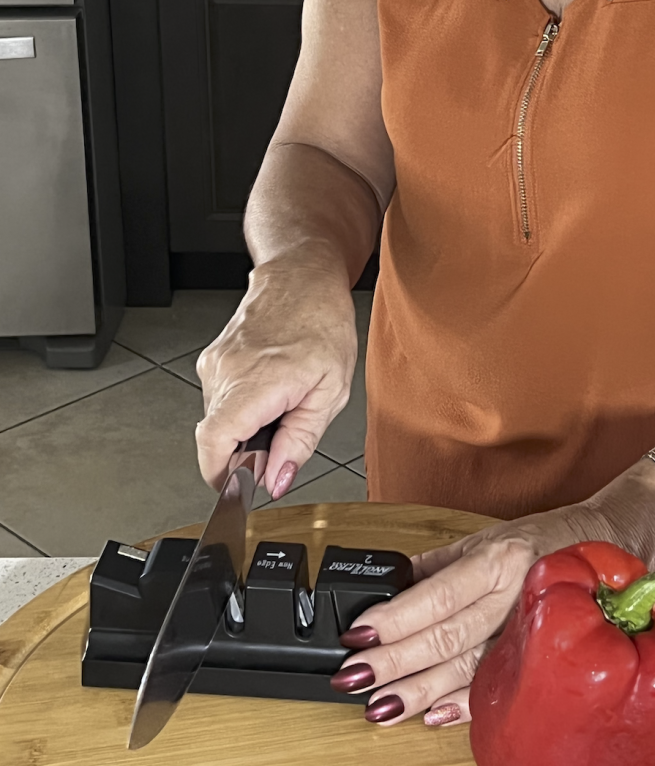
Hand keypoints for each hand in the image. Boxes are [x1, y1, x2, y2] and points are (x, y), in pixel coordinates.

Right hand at [195, 253, 357, 497]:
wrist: (302, 275)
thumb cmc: (322, 321)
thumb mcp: (331, 390)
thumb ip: (300, 441)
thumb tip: (276, 480)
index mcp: (256, 382)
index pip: (213, 443)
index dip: (221, 476)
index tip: (240, 489)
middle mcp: (225, 373)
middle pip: (217, 439)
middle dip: (245, 454)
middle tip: (280, 443)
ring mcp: (215, 364)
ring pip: (219, 420)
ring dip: (245, 428)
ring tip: (282, 405)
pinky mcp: (213, 359)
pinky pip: (220, 399)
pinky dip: (242, 408)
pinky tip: (271, 390)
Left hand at [330, 475, 654, 728]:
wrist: (615, 548)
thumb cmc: (550, 539)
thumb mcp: (490, 536)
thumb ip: (440, 563)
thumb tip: (391, 579)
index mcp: (499, 559)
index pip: (439, 593)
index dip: (398, 615)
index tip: (360, 630)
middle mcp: (515, 596)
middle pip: (447, 636)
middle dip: (396, 660)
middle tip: (355, 676)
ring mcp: (531, 632)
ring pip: (469, 668)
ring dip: (422, 691)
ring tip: (381, 706)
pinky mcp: (543, 659)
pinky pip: (500, 688)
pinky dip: (466, 707)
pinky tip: (436, 718)